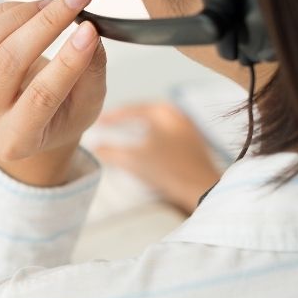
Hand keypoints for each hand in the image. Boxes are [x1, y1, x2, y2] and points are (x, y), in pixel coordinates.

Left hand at [0, 0, 107, 185]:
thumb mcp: (86, 106)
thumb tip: (90, 34)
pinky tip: (30, 10)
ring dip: (20, 13)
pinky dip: (4, 11)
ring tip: (52, 3)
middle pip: (7, 63)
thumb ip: (91, 74)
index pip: (40, 97)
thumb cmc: (58, 117)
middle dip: (47, 23)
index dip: (67, 61)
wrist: (25, 124)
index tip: (90, 29)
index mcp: (16, 140)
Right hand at [93, 102, 221, 213]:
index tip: (96, 122)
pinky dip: (151, 135)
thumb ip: (110, 152)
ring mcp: (187, 126)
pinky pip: (165, 131)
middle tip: (109, 124)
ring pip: (156, 122)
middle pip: (144, 113)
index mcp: (161, 111)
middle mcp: (176, 113)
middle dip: (125, 119)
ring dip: (139, 127)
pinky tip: (145, 145)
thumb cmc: (168, 170)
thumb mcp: (133, 160)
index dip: (110, 117)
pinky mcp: (192, 140)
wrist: (202, 188)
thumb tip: (95, 148)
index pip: (130, 109)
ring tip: (124, 133)